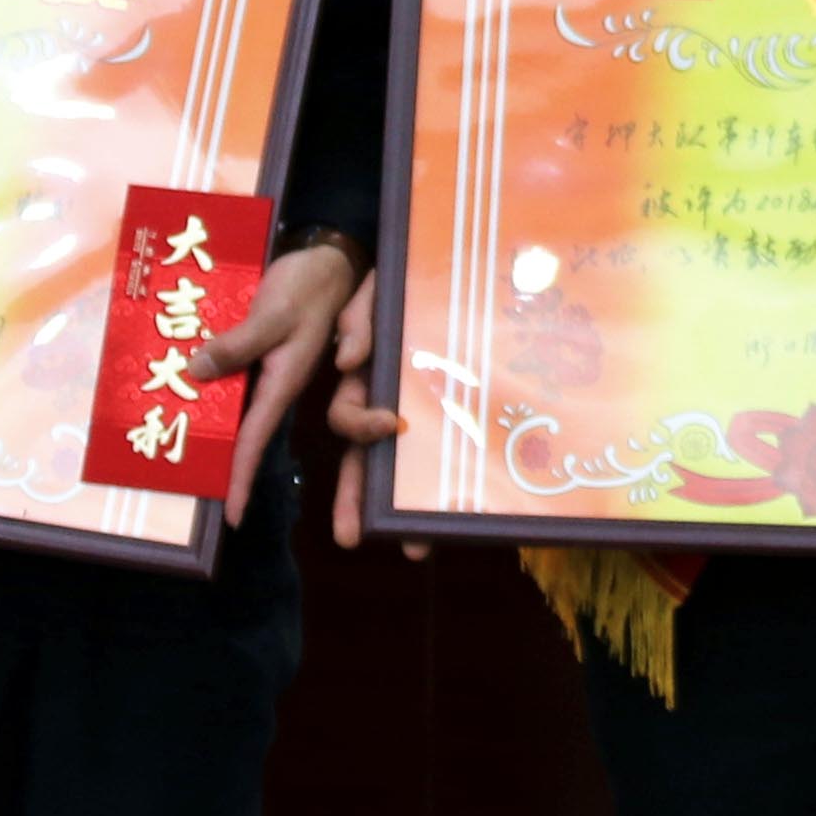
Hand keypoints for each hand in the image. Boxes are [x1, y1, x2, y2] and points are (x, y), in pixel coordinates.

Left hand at [196, 241, 362, 526]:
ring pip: (234, 407)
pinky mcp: (260, 352)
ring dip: (209, 423)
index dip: (241, 478)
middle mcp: (274, 383)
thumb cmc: (306, 288)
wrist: (328, 261)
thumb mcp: (272, 314)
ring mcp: (267, 369)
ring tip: (172, 440)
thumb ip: (236, 344)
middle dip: (220, 462)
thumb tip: (195, 371)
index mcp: (282, 383)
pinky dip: (210, 386)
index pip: (255, 440)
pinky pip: (232, 379)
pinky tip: (182, 386)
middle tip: (186, 484)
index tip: (231, 517)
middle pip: (242, 433)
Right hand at [318, 269, 428, 557]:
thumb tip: (351, 360)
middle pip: (363, 462)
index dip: (362, 426)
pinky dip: (449, 483)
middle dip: (358, 502)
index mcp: (364, 382)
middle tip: (351, 540)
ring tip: (415, 548)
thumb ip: (361, 321)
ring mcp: (416, 413)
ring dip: (403, 509)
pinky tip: (467, 512)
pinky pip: (446, 452)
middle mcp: (384, 406)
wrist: (437, 268)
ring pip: (400, 470)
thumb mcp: (374, 292)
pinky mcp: (450, 413)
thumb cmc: (392, 282)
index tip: (392, 423)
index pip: (348, 418)